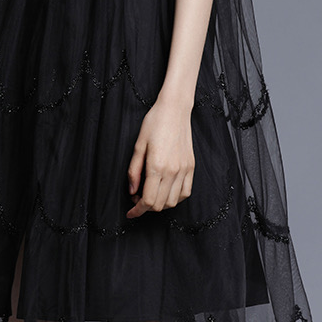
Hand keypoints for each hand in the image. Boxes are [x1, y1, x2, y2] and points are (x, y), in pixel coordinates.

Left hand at [126, 96, 194, 219]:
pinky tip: (166, 191)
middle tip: (137, 198)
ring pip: (174, 201)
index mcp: (157, 166)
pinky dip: (176, 197)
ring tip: (151, 193)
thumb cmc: (154, 123)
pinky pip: (186, 192)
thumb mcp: (138, 145)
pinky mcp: (191, 166)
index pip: (148, 201)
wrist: (174, 110)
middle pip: (160, 204)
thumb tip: (132, 191)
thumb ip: (133, 171)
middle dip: (146, 208)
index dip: (137, 211)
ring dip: (161, 204)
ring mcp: (184, 169)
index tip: (130, 212)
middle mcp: (173, 171)